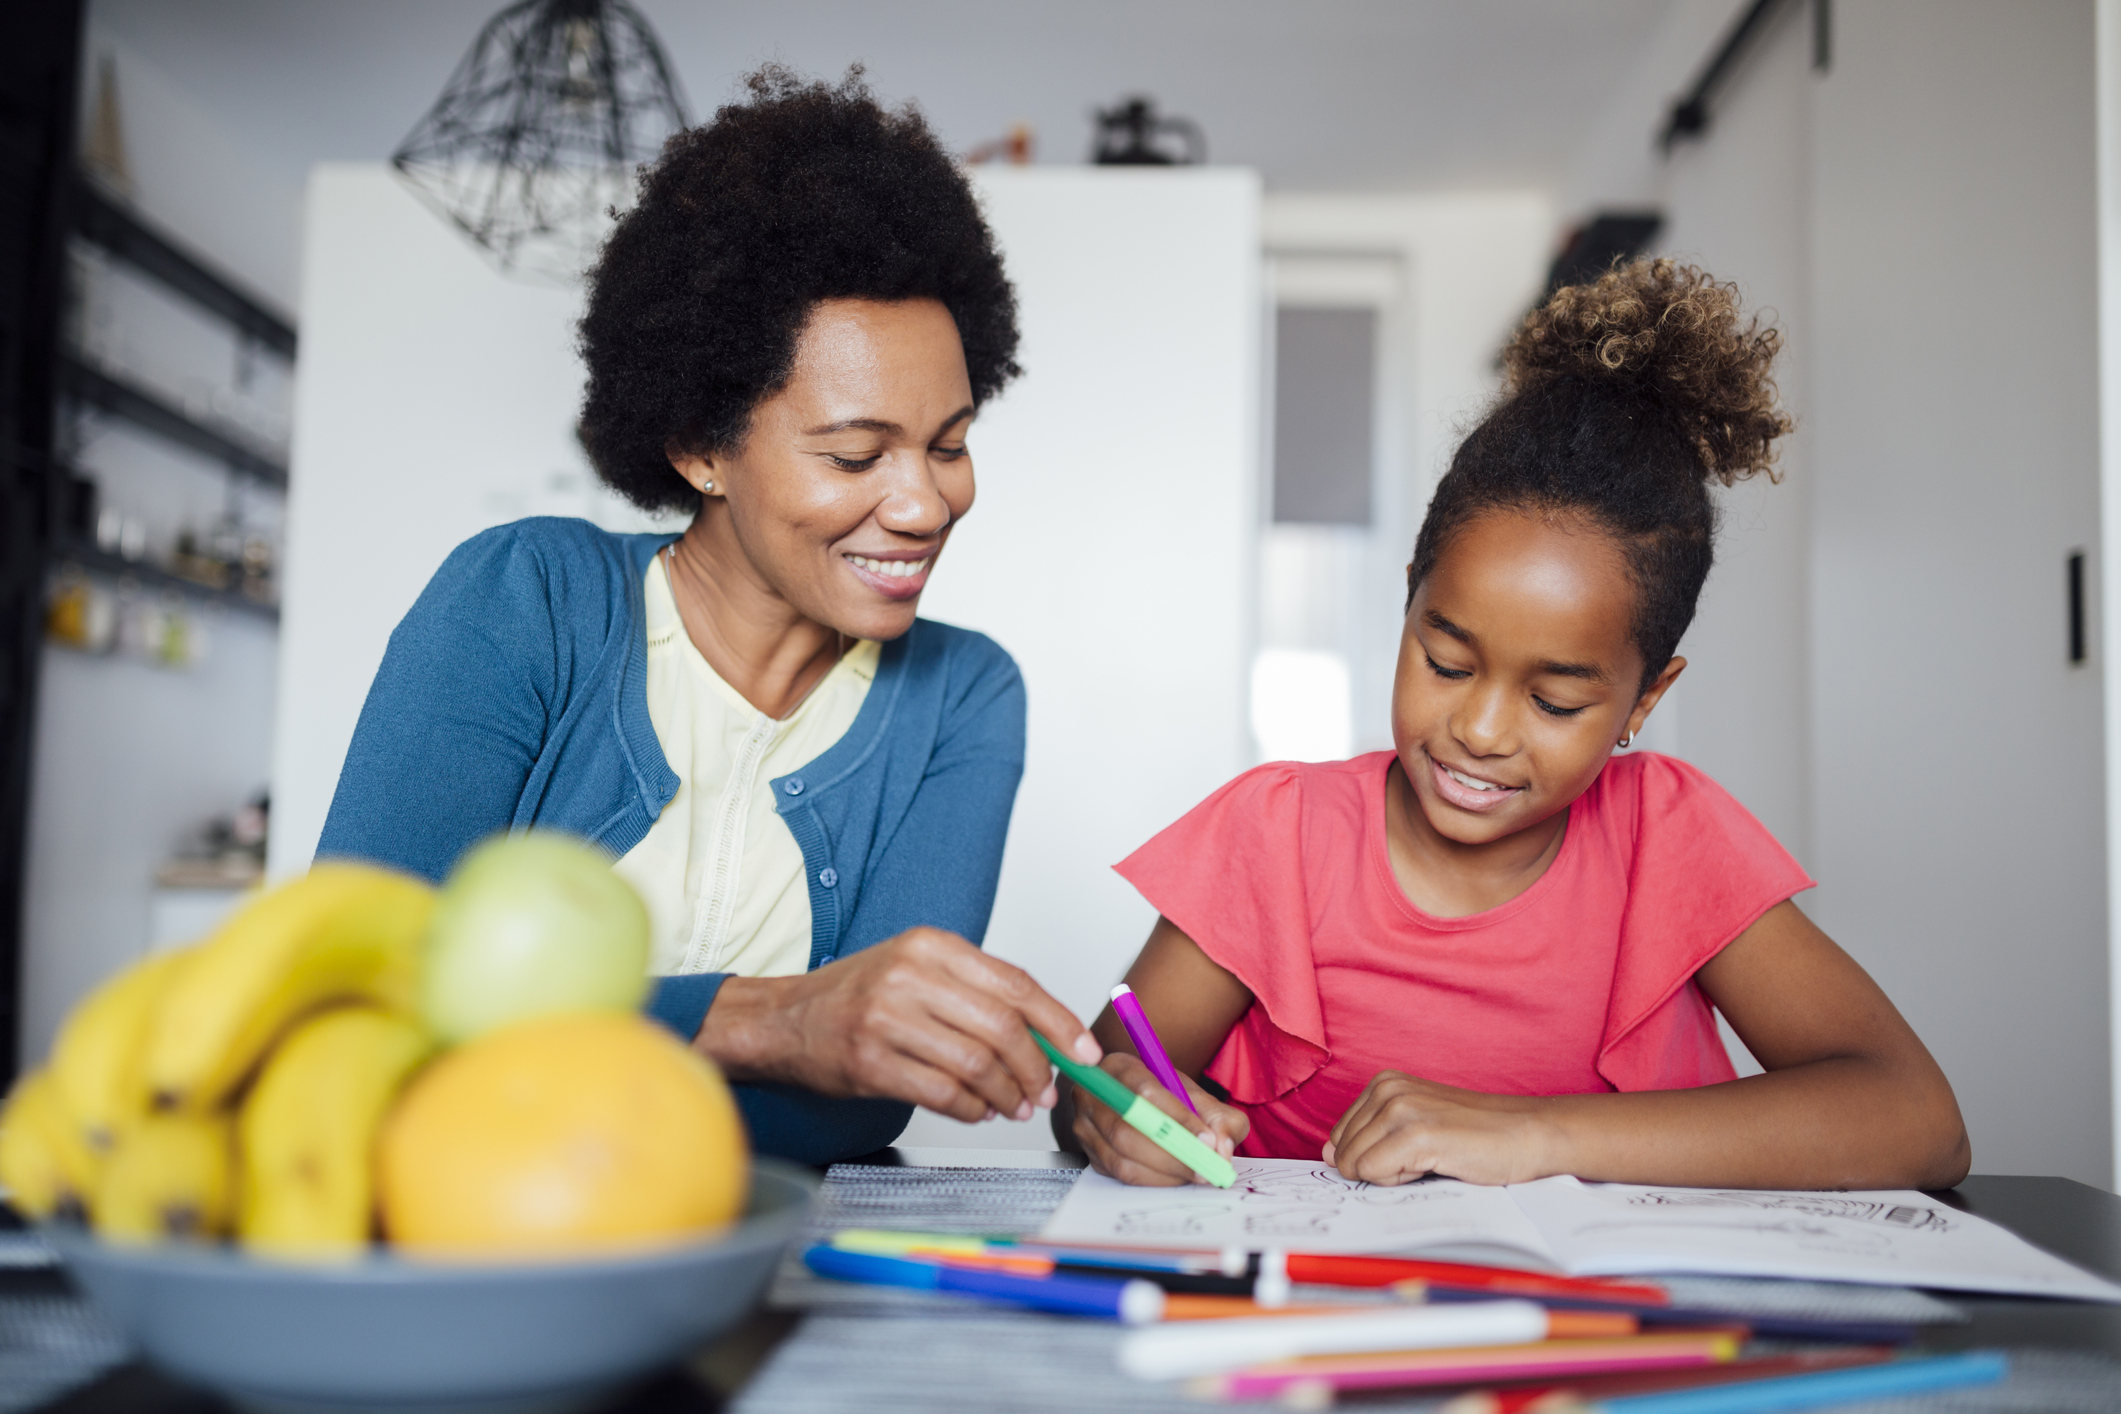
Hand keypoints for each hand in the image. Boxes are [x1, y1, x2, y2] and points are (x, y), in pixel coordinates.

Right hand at [697, 926, 1099, 1123]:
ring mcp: (885, 1018)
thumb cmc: (860, 996)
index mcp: (931, 945)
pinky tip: (977, 1110)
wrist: (784, 1019)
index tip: (1083, 1053)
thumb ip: (979, 994)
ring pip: (977, 1065)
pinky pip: (943, 1094)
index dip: (1059, 1024)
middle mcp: (909, 975)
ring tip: (1012, 1105)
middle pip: (1003, 1028)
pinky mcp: (869, 1062)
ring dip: (1006, 1095)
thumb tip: (1050, 1037)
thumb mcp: (919, 970)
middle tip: (1046, 1091)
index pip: (1016, 984)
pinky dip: (971, 1110)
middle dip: (1037, 1069)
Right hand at [1071, 1053, 1248, 1185]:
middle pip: (1126, 1129)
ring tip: (1197, 1172)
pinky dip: (1154, 1180)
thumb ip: (1220, 1119)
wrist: (1153, 1113)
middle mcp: (1093, 1094)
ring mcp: (1085, 1127)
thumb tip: (1221, 1149)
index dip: (1176, 1117)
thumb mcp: (1202, 1099)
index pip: (1144, 1091)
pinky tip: (1177, 1176)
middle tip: (1205, 1164)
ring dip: (1165, 1171)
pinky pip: (1120, 1175)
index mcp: (1119, 1066)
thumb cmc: (1175, 1102)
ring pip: (1121, 1157)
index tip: (1207, 1139)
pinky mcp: (1091, 1155)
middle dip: (1172, 1152)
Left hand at [1325, 1070, 1555, 1186]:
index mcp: (1384, 1083)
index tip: (1412, 1152)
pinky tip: (1434, 1164)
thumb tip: (1328, 1154)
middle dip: (1378, 1168)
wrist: (1529, 1134)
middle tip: (1425, 1158)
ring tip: (1432, 1159)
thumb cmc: (1477, 1136)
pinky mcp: (1415, 1133)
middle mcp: (1387, 1088)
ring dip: (1391, 1175)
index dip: (1373, 1158)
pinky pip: (1373, 1173)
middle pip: (1342, 1152)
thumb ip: (1372, 1136)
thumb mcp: (1416, 1127)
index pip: (1340, 1138)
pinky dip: (1398, 1181)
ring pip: (1354, 1164)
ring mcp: (1400, 1108)